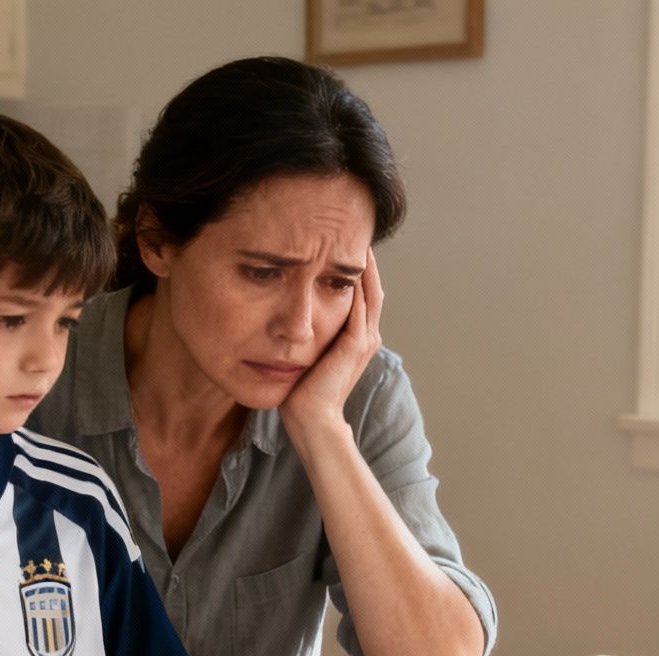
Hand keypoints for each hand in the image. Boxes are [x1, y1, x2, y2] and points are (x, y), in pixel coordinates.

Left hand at [279, 248, 382, 437]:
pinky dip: (358, 282)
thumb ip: (305, 336)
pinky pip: (361, 305)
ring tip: (356, 239)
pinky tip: (349, 262)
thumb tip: (286, 318)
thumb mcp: (305, 356)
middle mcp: (366, 336)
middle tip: (354, 232)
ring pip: (370, 292)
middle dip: (364, 262)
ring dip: (364, 266)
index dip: (356, 271)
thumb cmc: (301, 393)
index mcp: (356, 339)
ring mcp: (364, 340)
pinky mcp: (355, 343)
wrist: (311, 419)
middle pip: (371, 288)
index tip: (341, 247)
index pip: (362, 296)